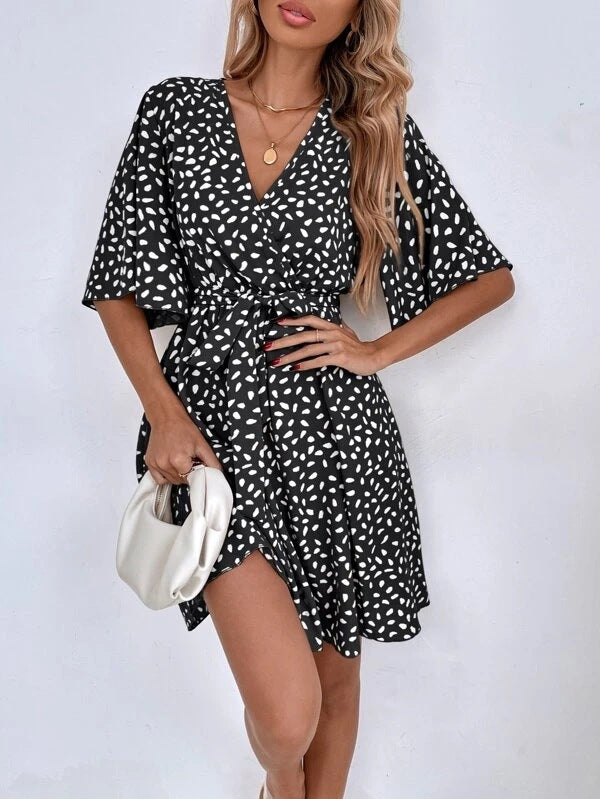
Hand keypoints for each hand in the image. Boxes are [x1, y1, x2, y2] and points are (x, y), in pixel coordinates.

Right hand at [144, 408, 222, 484]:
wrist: (167, 417)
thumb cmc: (183, 428)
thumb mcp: (202, 444)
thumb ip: (212, 461)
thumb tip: (218, 474)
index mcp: (178, 460)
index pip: (191, 479)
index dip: (196, 472)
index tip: (196, 464)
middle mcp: (165, 464)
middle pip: (181, 481)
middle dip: (187, 473)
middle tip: (189, 460)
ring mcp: (156, 464)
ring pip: (171, 480)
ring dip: (178, 474)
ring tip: (180, 460)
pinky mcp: (150, 463)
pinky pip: (159, 479)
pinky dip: (166, 476)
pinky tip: (171, 465)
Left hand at [264, 315, 382, 375]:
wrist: (374, 356)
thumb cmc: (359, 348)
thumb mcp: (346, 334)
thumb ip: (335, 329)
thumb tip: (328, 326)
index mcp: (331, 327)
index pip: (309, 319)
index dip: (293, 321)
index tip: (277, 323)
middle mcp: (332, 333)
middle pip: (302, 336)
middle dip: (282, 342)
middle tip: (267, 347)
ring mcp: (336, 345)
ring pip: (307, 350)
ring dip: (290, 357)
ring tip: (277, 362)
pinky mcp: (339, 357)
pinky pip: (318, 361)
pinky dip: (305, 365)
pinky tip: (295, 368)